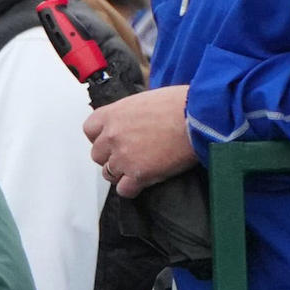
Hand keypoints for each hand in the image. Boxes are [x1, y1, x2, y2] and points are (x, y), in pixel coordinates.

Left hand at [84, 84, 198, 197]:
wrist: (200, 117)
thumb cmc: (180, 104)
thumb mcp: (146, 99)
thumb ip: (130, 114)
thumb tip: (132, 122)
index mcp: (112, 114)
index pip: (90, 130)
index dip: (101, 137)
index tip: (113, 139)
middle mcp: (112, 136)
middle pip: (98, 155)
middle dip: (112, 156)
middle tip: (131, 154)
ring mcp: (123, 157)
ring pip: (109, 174)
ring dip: (122, 172)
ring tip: (140, 167)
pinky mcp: (138, 174)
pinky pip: (124, 190)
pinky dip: (132, 188)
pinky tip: (144, 181)